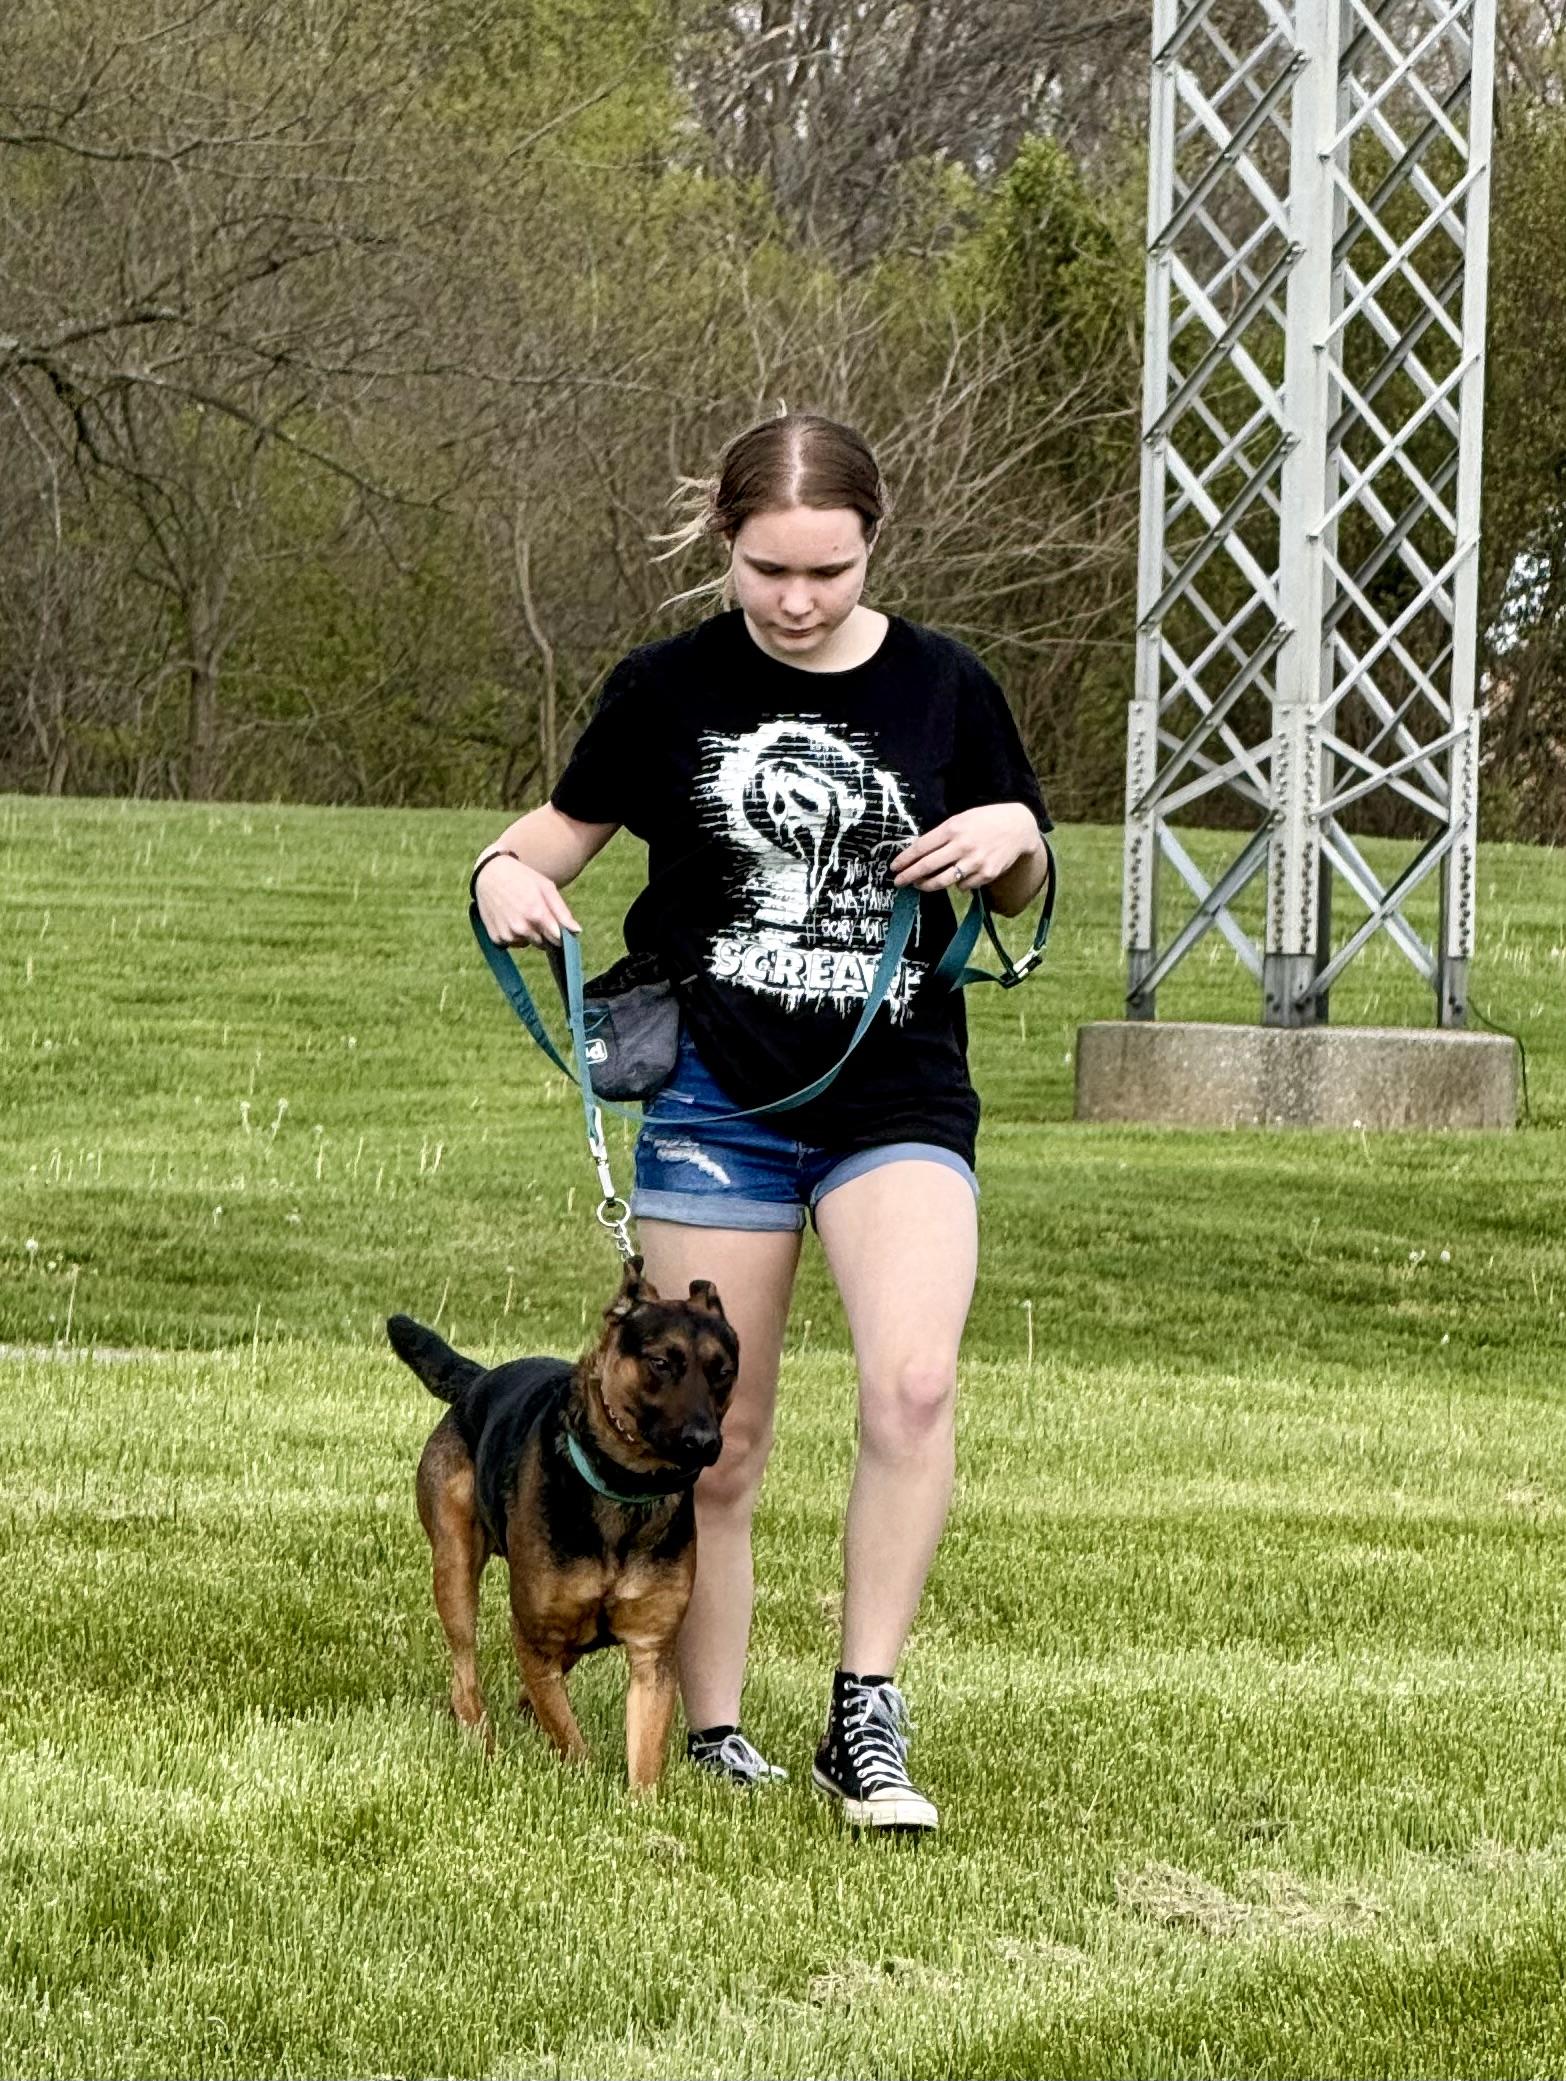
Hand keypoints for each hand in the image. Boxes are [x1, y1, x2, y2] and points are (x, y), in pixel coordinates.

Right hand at [473, 852, 579, 947]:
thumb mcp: (546, 888)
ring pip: (526, 943)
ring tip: (519, 912)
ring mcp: (507, 934)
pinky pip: (511, 943)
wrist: (489, 873)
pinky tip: (508, 917)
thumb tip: (576, 931)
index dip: (559, 934)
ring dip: (527, 934)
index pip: (557, 939)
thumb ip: (562, 912)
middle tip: (534, 912)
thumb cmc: (522, 878)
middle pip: (542, 943)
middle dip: (543, 933)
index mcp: (536, 914)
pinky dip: (513, 934)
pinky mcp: (495, 938)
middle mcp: (521, 928)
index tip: (557, 926)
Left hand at [890, 803, 1040, 893]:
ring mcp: (975, 861)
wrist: (1018, 827)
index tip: (894, 868)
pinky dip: (956, 883)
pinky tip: (956, 877)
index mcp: (953, 828)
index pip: (921, 847)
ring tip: (920, 885)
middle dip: (909, 876)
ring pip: (943, 881)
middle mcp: (962, 845)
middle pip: (927, 866)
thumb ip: (942, 834)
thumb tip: (920, 853)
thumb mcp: (962, 819)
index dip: (905, 859)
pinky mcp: (987, 874)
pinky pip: (963, 885)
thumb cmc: (986, 820)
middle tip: (898, 882)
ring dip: (927, 885)